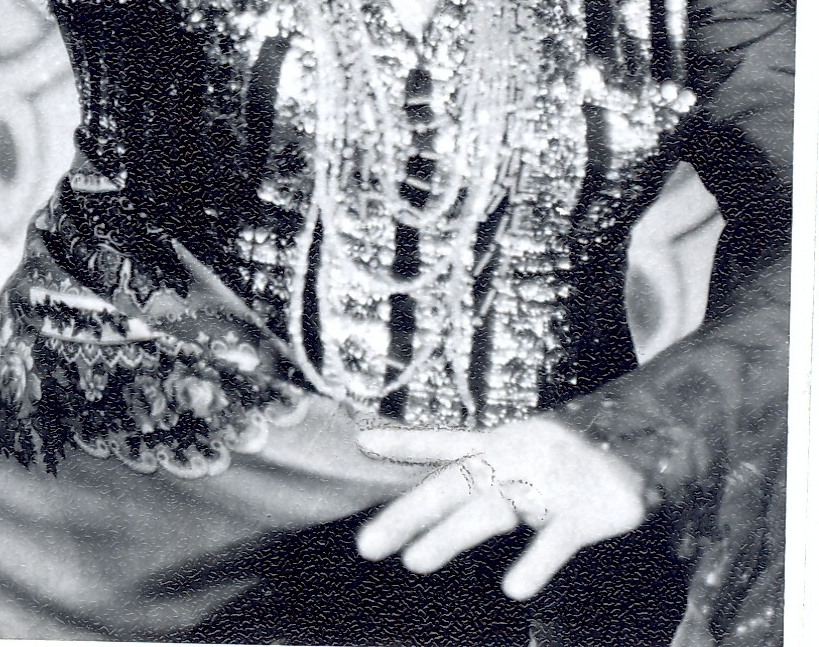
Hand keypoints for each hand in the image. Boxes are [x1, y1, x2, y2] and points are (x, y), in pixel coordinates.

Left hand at [355, 419, 645, 599]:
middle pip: (455, 484)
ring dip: (451, 534)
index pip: (445, 442)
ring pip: (492, 507)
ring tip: (414, 562)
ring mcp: (551, 479)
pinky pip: (557, 538)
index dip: (405, 443)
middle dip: (410, 513)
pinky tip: (514, 586)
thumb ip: (491, 467)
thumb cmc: (581, 450)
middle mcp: (519, 455)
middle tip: (368, 544)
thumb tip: (453, 493)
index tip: (361, 442)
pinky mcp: (588, 508)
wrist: (655, 430)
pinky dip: (537, 560)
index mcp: (504, 441)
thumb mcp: (529, 449)